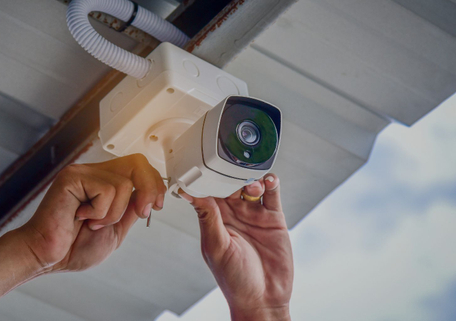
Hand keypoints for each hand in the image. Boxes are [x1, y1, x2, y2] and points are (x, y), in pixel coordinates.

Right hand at [17, 154, 166, 272]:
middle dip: (149, 188)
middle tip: (141, 212)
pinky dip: (100, 212)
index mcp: (104, 183)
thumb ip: (131, 210)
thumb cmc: (73, 246)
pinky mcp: (72, 178)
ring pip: (124, 184)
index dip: (155, 184)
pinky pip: (106, 191)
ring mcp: (82, 173)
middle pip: (137, 162)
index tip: (156, 205)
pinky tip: (81, 217)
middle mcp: (94, 173)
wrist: (47, 256)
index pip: (138, 167)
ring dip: (113, 214)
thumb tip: (149, 195)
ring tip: (93, 222)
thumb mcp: (116, 229)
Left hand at [180, 174, 292, 320]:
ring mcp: (253, 215)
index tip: (205, 164)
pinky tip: (269, 181)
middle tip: (233, 170)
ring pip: (251, 186)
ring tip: (252, 186)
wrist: (264, 298)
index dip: (207, 178)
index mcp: (215, 221)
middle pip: (230, 184)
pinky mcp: (273, 219)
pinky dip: (271, 184)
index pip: (208, 192)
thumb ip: (208, 218)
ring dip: (250, 179)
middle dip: (231, 174)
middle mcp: (233, 215)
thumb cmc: (234, 279)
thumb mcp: (216, 247)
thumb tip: (190, 194)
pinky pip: (272, 195)